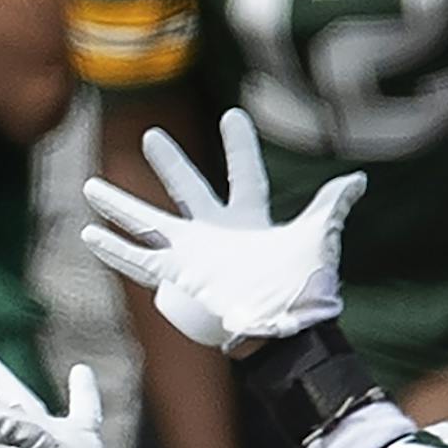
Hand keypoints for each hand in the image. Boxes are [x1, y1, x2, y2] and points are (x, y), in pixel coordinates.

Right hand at [81, 107, 366, 353]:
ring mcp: (193, 256)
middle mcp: (217, 234)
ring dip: (121, 206)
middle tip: (151, 134)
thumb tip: (357, 179)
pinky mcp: (178, 279)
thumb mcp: (318, 240)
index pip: (244, 176)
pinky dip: (116, 249)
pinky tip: (91, 234)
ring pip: (149, 223)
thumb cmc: (302, 289)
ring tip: (90, 186)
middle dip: (170, 163)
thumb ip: (330, 208)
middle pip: (188, 189)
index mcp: (251, 221)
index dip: (239, 146)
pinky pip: (141, 261)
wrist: (282, 333)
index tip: (231, 114)